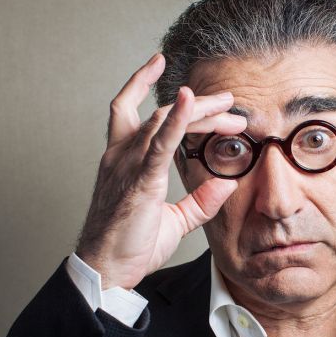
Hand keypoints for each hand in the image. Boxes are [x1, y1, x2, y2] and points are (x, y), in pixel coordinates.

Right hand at [75, 53, 245, 289]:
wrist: (107, 269)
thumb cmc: (130, 245)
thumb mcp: (176, 221)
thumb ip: (201, 201)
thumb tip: (228, 184)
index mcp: (124, 161)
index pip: (134, 111)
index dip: (143, 84)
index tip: (164, 67)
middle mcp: (122, 155)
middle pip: (159, 112)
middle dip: (197, 104)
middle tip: (228, 102)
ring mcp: (127, 165)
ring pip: (163, 120)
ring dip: (198, 110)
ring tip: (228, 107)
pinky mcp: (140, 180)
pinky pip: (160, 143)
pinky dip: (177, 119)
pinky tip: (192, 102)